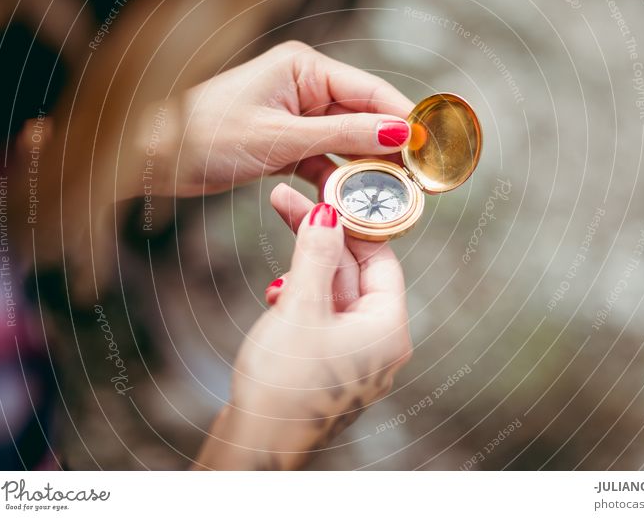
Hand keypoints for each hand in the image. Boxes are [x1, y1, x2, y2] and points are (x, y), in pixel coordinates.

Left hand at [153, 40, 413, 196]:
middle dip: (388, 150)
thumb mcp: (280, 137)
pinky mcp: (287, 143)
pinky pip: (324, 161)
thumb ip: (342, 136)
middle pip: (362, 118)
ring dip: (364, 170)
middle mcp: (305, 87)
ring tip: (391, 197)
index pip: (369, 91)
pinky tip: (352, 202)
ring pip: (345, 144)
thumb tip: (398, 133)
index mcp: (304, 68)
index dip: (403, 119)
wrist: (155, 156)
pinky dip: (336, 181)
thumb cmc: (207, 135)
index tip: (430, 147)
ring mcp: (296, 116)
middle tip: (417, 182)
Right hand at [193, 192, 411, 469]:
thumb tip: (328, 214)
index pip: (380, 259)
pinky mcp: (327, 364)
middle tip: (286, 202)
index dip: (352, 224)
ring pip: (333, 293)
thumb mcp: (300, 307)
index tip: (325, 196)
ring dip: (305, 269)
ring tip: (276, 261)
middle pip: (353, 273)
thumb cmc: (283, 384)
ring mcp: (352, 355)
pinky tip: (277, 296)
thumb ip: (315, 255)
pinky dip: (300, 299)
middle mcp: (378, 342)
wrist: (255, 446)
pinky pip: (320, 317)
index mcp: (388, 329)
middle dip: (319, 240)